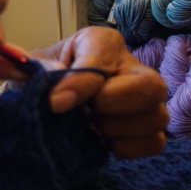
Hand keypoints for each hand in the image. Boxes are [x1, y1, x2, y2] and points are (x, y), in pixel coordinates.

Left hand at [30, 26, 167, 157]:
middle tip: (84, 112)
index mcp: (102, 42)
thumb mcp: (34, 69)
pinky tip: (100, 138)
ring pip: (156, 118)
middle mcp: (132, 65)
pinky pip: (154, 142)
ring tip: (88, 124)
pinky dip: (126, 147)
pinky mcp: (149, 127)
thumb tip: (56, 93)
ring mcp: (147, 98)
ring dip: (115, 129)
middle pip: (151, 87)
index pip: (103, 60)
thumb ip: (39, 73)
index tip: (54, 102)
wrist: (49, 98)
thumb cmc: (43, 77)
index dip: (80, 83)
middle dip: (112, 106)